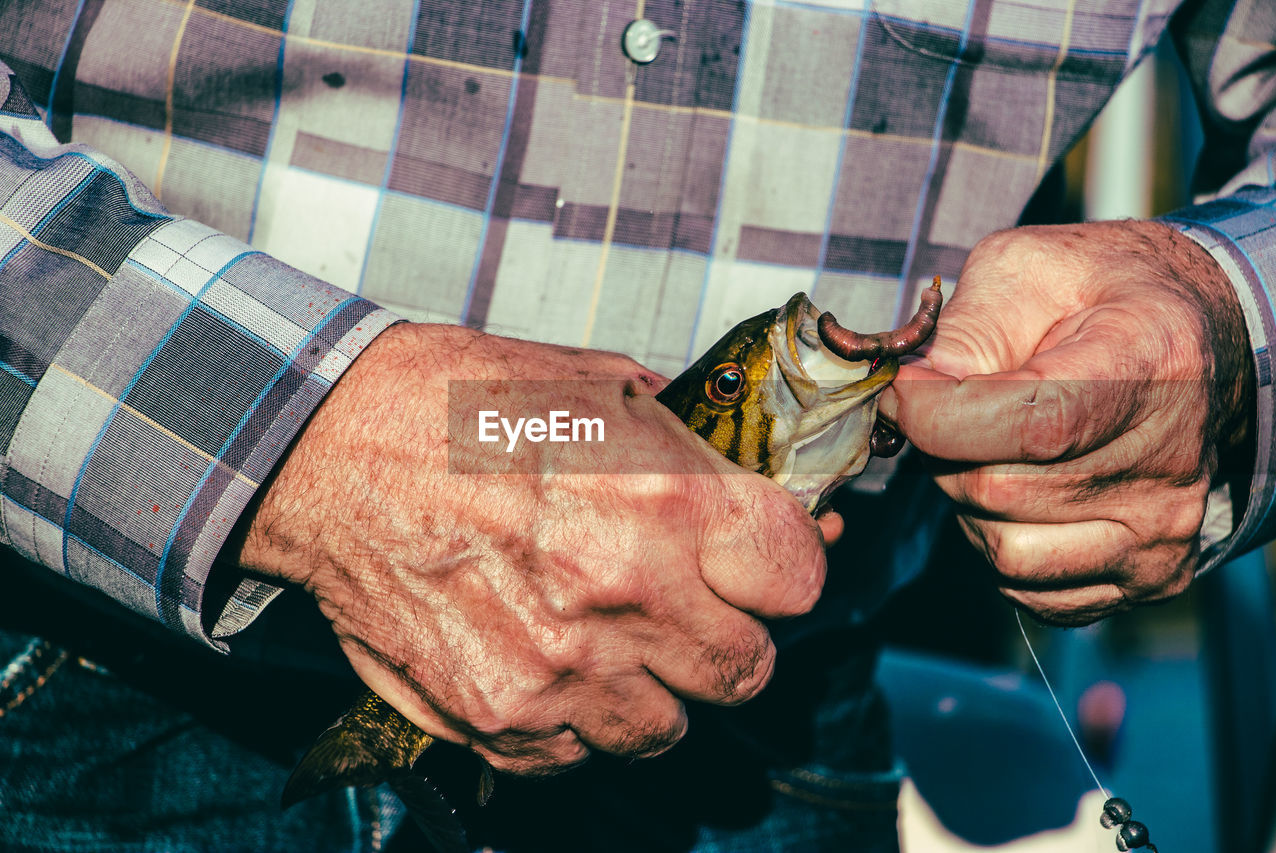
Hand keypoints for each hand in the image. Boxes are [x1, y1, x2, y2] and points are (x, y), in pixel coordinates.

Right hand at [236, 323, 825, 772]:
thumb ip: (692, 450)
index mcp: (669, 500)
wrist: (328, 449)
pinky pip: (580, 753)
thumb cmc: (461, 402)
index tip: (761, 561)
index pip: (800, 577)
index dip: (786, 566)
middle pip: (748, 669)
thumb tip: (757, 495)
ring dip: (654, 690)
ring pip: (669, 729)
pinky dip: (578, 720)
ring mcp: (561, 669)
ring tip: (609, 636)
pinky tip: (547, 661)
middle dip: (730, 637)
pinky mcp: (497, 715)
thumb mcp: (597, 385)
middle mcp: (626, 594)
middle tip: (688, 605)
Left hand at [881, 221, 1252, 624]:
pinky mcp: (1151, 576)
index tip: (905, 390)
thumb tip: (912, 398)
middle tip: (953, 414)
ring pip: (1004, 552)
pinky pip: (1030, 589)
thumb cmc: (1097, 299)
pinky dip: (1001, 543)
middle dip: (944, 453)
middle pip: (997, 492)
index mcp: (1145, 366)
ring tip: (990, 453)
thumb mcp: (1027, 269)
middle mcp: (1166, 463)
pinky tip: (1020, 493)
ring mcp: (1161, 530)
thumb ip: (965, 330)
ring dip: (967, 506)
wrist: (1192, 343)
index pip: (1028, 423)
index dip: (939, 416)